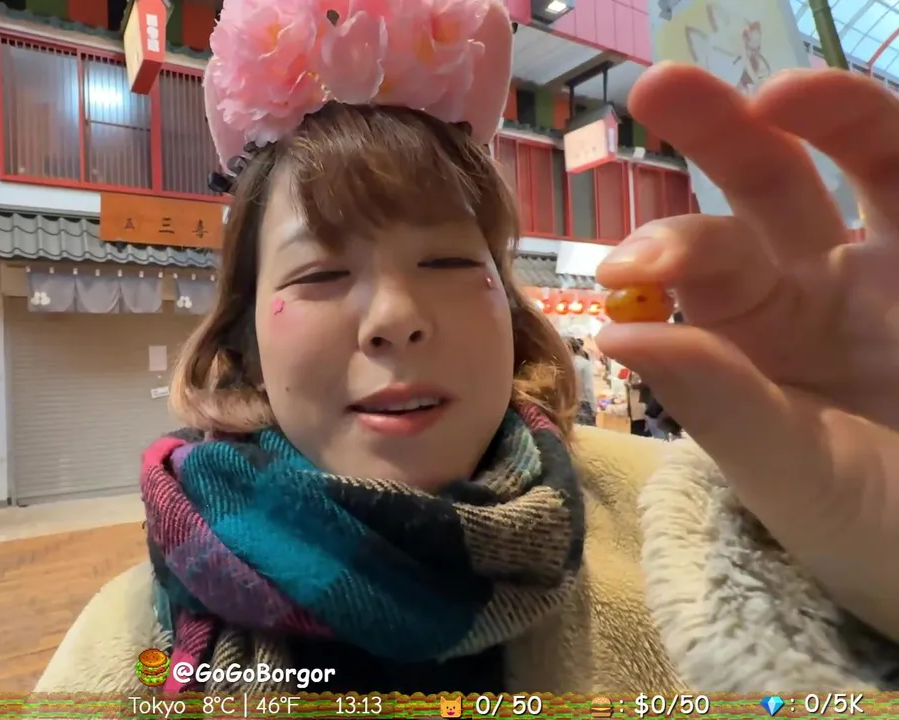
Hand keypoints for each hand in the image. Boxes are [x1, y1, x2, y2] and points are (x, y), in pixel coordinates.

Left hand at [595, 65, 898, 640]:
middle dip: (716, 129)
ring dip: (828, 109)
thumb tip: (614, 329)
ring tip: (783, 93)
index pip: (707, 261)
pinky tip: (875, 125)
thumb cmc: (870, 530)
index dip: (671, 247)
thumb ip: (719, 402)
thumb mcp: (793, 474)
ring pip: (871, 155)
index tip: (628, 261)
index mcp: (757, 331)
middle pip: (767, 180)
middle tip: (662, 87)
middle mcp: (823, 280)